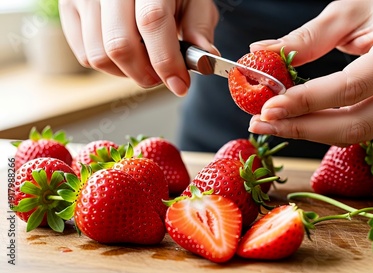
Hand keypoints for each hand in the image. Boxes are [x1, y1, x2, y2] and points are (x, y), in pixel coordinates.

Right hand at [59, 0, 218, 95]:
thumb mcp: (194, 0)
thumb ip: (199, 27)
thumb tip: (205, 58)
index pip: (152, 22)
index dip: (167, 61)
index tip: (180, 84)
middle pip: (120, 45)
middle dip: (146, 74)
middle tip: (163, 78)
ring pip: (99, 55)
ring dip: (127, 73)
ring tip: (145, 64)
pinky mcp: (69, 7)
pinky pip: (84, 54)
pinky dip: (109, 66)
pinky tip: (127, 55)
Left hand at [248, 0, 372, 146]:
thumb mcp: (347, 12)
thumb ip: (307, 37)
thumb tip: (262, 53)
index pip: (353, 86)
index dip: (308, 101)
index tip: (269, 107)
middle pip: (357, 123)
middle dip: (303, 127)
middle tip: (262, 123)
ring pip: (358, 133)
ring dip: (310, 133)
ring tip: (273, 124)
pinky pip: (362, 130)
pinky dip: (326, 129)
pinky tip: (299, 121)